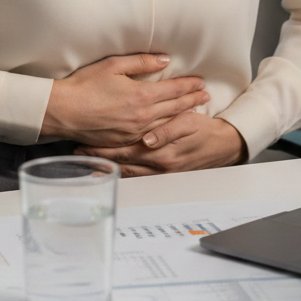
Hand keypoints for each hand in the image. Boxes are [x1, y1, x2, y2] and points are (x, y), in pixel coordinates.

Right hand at [41, 53, 208, 147]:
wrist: (63, 111)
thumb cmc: (84, 86)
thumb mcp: (113, 65)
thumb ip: (141, 62)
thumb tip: (164, 60)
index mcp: (141, 96)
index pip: (173, 89)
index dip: (189, 85)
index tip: (200, 82)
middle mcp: (142, 116)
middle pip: (175, 108)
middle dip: (192, 100)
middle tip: (206, 96)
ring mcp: (134, 131)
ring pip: (167, 124)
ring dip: (183, 116)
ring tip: (196, 111)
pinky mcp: (125, 141)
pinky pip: (152, 136)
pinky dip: (166, 130)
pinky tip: (170, 127)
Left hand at [75, 111, 246, 176]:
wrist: (222, 146)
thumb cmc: (204, 130)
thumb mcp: (189, 124)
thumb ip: (167, 130)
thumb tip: (148, 140)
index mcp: (161, 151)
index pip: (125, 149)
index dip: (104, 146)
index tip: (85, 142)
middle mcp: (158, 166)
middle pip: (122, 162)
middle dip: (99, 157)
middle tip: (78, 152)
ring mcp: (160, 173)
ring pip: (127, 172)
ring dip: (107, 167)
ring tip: (86, 162)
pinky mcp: (162, 175)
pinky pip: (138, 176)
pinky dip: (121, 174)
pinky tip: (109, 172)